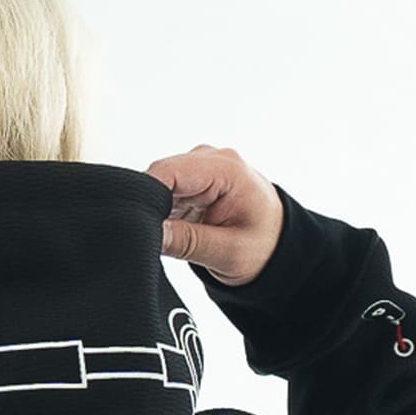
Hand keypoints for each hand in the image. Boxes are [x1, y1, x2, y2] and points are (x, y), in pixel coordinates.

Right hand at [147, 144, 284, 286]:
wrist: (277, 246)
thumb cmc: (264, 247)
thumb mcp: (228, 253)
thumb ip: (187, 242)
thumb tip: (149, 232)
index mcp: (226, 169)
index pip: (167, 172)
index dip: (145, 197)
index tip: (138, 225)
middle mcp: (211, 161)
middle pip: (158, 176)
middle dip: (150, 208)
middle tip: (157, 240)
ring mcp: (200, 170)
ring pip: (157, 187)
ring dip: (157, 213)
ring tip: (175, 238)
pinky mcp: (192, 183)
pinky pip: (164, 194)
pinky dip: (162, 215)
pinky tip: (175, 231)